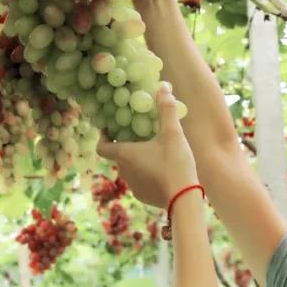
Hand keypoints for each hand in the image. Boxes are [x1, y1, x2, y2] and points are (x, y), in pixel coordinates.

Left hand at [95, 84, 197, 208]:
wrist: (184, 199)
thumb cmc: (175, 163)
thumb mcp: (173, 133)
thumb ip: (167, 109)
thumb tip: (163, 86)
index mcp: (125, 154)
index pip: (102, 147)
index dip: (103, 137)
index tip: (110, 128)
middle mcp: (124, 171)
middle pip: (118, 156)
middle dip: (126, 145)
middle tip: (139, 134)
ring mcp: (133, 186)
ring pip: (130, 169)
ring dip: (137, 160)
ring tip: (153, 151)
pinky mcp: (143, 196)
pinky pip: (140, 181)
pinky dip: (146, 174)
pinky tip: (162, 169)